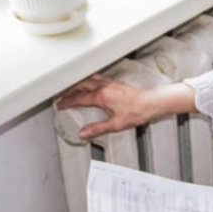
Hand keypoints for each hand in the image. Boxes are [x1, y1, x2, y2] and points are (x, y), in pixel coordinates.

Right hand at [56, 75, 193, 138]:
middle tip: (62, 96)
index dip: (68, 102)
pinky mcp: (117, 83)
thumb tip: (83, 133)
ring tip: (72, 88)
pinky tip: (91, 83)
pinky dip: (89, 80)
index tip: (60, 105)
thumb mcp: (115, 124)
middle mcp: (105, 86)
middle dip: (70, 91)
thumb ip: (97, 128)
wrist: (152, 102)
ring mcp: (111, 83)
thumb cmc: (137, 112)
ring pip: (89, 79)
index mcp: (102, 96)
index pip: (80, 99)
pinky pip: (98, 78)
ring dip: (79, 83)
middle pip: (81, 86)